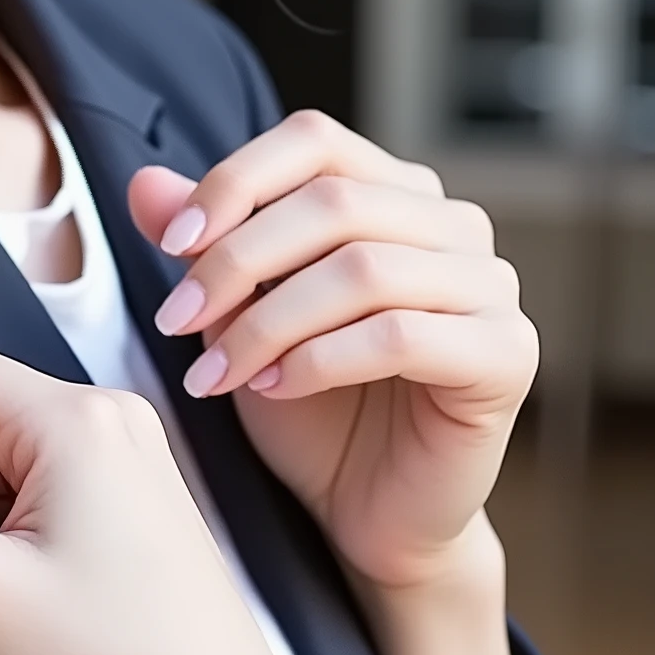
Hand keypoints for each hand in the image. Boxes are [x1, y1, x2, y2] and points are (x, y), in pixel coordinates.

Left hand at [130, 112, 536, 597]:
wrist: (368, 513)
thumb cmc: (311, 409)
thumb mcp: (239, 317)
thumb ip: (203, 245)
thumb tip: (147, 185)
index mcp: (396, 193)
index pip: (315, 141)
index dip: (237, 180)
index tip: (172, 243)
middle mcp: (455, 226)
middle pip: (334, 202)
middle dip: (238, 260)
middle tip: (177, 320)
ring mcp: (492, 287)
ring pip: (363, 268)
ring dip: (269, 321)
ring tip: (216, 372)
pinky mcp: (507, 354)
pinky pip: (402, 335)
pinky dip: (320, 359)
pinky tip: (274, 388)